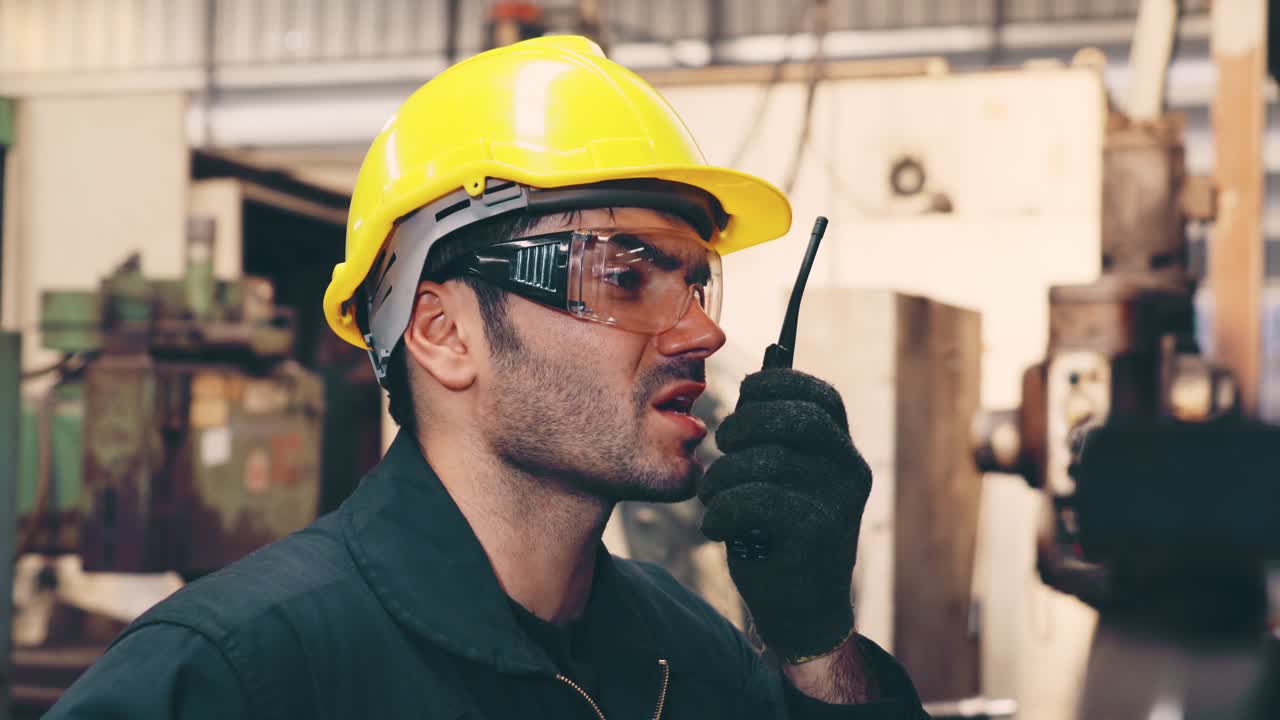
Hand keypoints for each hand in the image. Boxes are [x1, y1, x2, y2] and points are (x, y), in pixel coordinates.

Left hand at [699, 369, 871, 663]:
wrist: (799, 609)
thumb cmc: (776, 534)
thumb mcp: (778, 477)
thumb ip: (772, 433)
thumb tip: (755, 379)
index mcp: (842, 451)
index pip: (822, 396)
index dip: (779, 383)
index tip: (744, 393)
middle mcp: (850, 472)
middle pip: (798, 418)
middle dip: (746, 423)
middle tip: (722, 444)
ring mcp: (839, 504)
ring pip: (768, 461)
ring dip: (723, 476)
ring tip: (712, 497)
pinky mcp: (817, 536)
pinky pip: (757, 500)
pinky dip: (724, 510)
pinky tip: (717, 527)